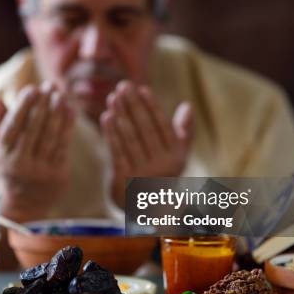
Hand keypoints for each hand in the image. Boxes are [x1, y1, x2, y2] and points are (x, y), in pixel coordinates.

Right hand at [0, 83, 74, 221]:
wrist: (23, 207)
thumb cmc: (8, 171)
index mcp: (2, 156)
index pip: (13, 126)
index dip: (23, 106)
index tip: (32, 88)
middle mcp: (20, 164)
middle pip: (34, 128)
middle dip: (43, 104)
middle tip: (50, 85)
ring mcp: (40, 172)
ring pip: (51, 136)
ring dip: (57, 112)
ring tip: (61, 94)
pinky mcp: (58, 175)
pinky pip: (64, 146)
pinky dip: (68, 127)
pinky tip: (70, 111)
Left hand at [100, 81, 192, 206]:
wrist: (145, 208)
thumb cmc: (162, 173)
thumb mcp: (176, 156)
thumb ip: (181, 132)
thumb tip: (187, 106)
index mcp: (175, 156)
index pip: (163, 126)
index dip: (152, 106)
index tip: (142, 88)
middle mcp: (161, 165)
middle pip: (145, 129)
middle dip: (133, 105)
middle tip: (123, 85)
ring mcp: (142, 174)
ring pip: (130, 139)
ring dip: (120, 116)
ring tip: (112, 97)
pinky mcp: (124, 180)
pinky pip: (116, 152)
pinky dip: (111, 134)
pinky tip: (106, 117)